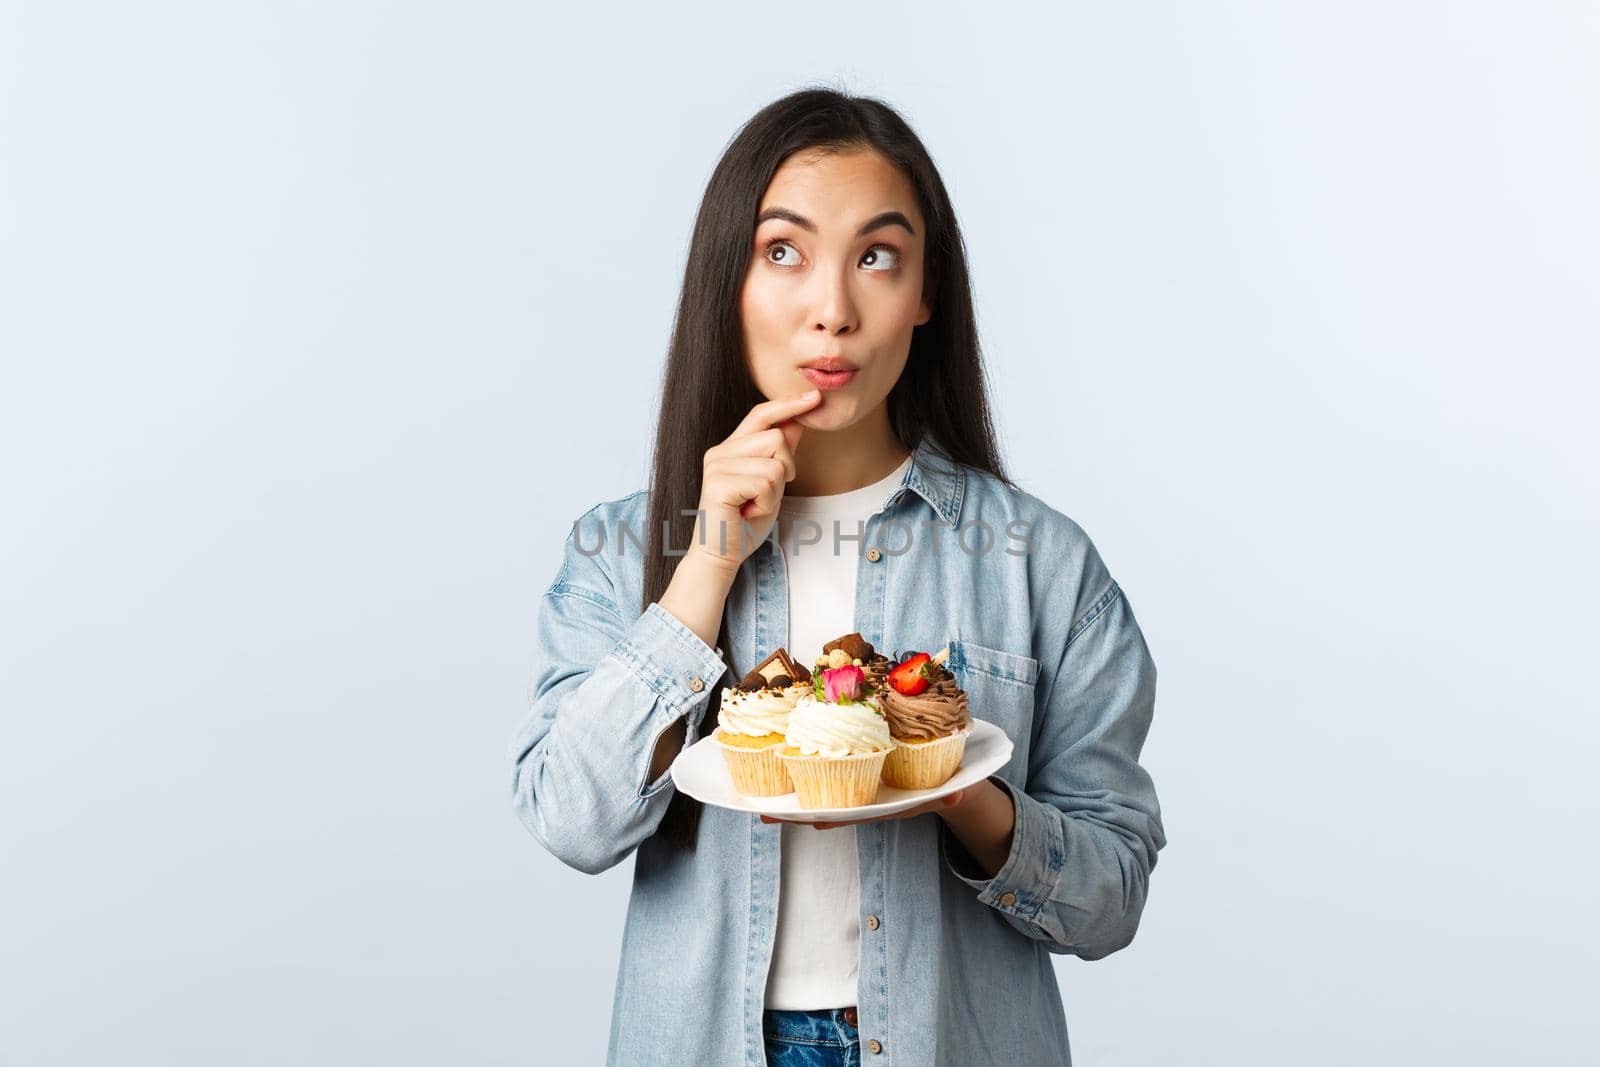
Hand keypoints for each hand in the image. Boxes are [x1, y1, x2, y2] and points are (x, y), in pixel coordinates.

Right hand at [690, 390, 822, 573]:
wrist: (720, 555)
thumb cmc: (744, 523)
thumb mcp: (771, 485)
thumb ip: (780, 454)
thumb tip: (797, 422)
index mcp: (730, 448)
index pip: (761, 415)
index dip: (787, 405)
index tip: (814, 397)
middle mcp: (720, 452)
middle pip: (776, 438)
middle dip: (786, 468)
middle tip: (766, 495)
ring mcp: (717, 466)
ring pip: (774, 462)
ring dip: (775, 491)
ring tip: (754, 504)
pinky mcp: (719, 483)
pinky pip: (765, 482)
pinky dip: (766, 502)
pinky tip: (748, 512)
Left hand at [759, 789, 967, 829]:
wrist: (945, 785)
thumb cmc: (946, 787)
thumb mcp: (952, 790)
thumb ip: (954, 793)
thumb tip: (958, 797)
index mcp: (887, 805)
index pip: (857, 813)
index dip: (835, 816)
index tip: (813, 822)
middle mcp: (867, 801)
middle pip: (828, 810)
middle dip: (797, 815)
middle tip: (764, 817)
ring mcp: (859, 791)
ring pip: (820, 796)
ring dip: (792, 799)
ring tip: (759, 804)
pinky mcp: (854, 775)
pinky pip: (825, 776)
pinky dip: (804, 773)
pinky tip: (780, 770)